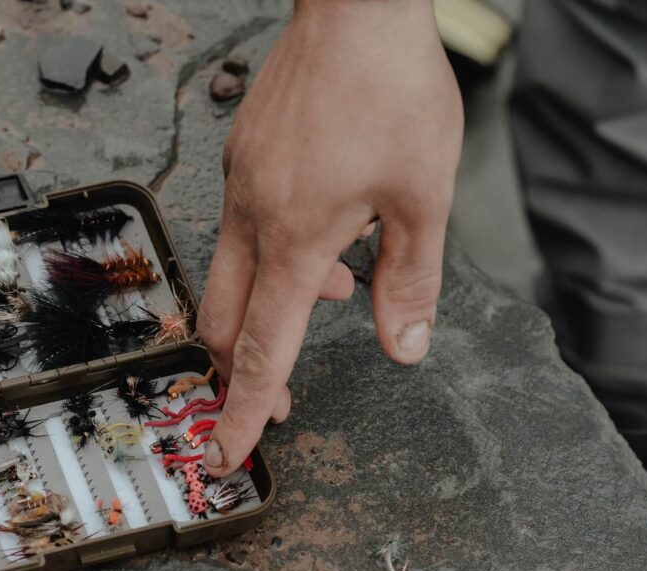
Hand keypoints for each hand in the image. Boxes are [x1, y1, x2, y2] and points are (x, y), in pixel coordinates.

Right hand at [198, 0, 462, 475]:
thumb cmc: (388, 89)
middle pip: (224, 321)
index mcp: (294, 238)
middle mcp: (252, 218)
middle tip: (277, 395)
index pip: (263, 347)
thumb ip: (409, 282)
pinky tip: (322, 234)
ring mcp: (239, 187)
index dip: (245, 408)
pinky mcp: (241, 161)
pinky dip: (272, 257)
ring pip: (231, 275)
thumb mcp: (422, 197)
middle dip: (243, 369)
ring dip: (270, 305)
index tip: (229, 450)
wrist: (354, 11)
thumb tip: (403, 345)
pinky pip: (241, 230)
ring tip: (334, 288)